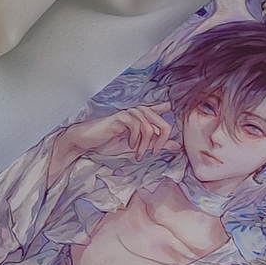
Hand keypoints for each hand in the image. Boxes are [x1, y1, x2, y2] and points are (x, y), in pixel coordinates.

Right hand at [47, 102, 180, 185]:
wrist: (88, 141)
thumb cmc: (110, 142)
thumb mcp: (138, 146)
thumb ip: (157, 145)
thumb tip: (177, 146)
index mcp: (144, 116)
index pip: (163, 109)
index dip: (171, 116)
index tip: (173, 128)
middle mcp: (139, 111)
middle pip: (164, 124)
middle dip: (161, 143)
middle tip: (153, 154)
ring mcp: (130, 113)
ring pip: (150, 128)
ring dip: (145, 146)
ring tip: (137, 155)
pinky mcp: (121, 117)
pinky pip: (137, 127)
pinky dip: (135, 140)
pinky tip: (129, 146)